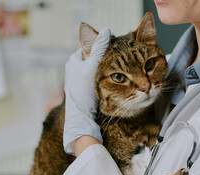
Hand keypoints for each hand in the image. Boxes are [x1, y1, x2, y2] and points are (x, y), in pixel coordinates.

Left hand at [63, 27, 110, 154]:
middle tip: (124, 64)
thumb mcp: (94, 67)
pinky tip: (116, 84)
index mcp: (75, 59)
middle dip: (112, 60)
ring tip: (122, 74)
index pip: (93, 46)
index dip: (108, 48)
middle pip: (99, 57)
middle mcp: (76, 67)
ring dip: (112, 70)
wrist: (81, 118)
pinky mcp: (86, 89)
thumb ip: (100, 48)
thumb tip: (107, 30)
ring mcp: (81, 79)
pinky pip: (101, 79)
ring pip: (101, 68)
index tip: (121, 52)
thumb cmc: (84, 93)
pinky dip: (109, 80)